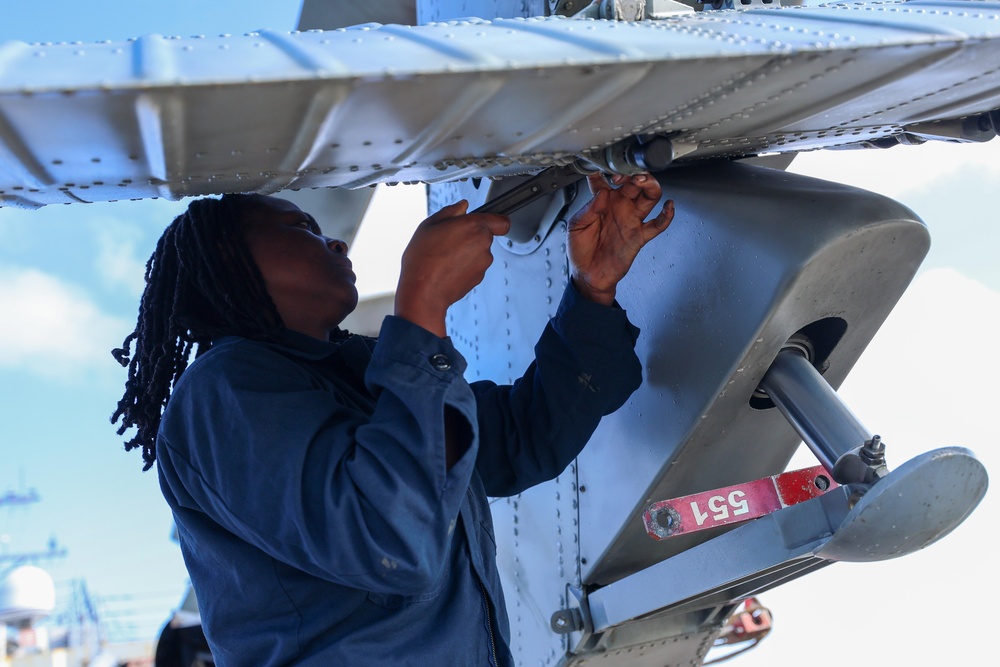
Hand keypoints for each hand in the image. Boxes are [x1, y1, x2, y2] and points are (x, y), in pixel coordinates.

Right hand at [395, 201, 509, 336]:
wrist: (422, 290)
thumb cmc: (423, 259)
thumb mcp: (429, 225)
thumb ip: (450, 212)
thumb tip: (462, 206)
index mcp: (474, 226)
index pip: (502, 221)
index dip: (495, 221)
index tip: (486, 222)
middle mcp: (483, 244)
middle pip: (485, 235)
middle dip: (471, 236)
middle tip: (450, 239)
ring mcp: (483, 262)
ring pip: (479, 252)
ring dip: (467, 252)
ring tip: (445, 255)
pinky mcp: (479, 277)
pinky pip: (475, 266)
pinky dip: (464, 266)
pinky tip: (447, 267)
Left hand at [568, 172, 673, 304]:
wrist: (589, 275)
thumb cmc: (581, 250)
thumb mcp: (575, 227)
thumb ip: (588, 209)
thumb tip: (602, 193)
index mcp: (602, 202)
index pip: (606, 179)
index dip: (606, 170)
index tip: (603, 167)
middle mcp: (619, 207)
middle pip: (634, 183)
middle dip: (633, 174)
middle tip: (627, 174)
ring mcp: (631, 220)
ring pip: (649, 197)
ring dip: (650, 186)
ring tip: (643, 182)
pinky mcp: (640, 236)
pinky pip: (658, 224)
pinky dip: (666, 215)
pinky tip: (669, 207)